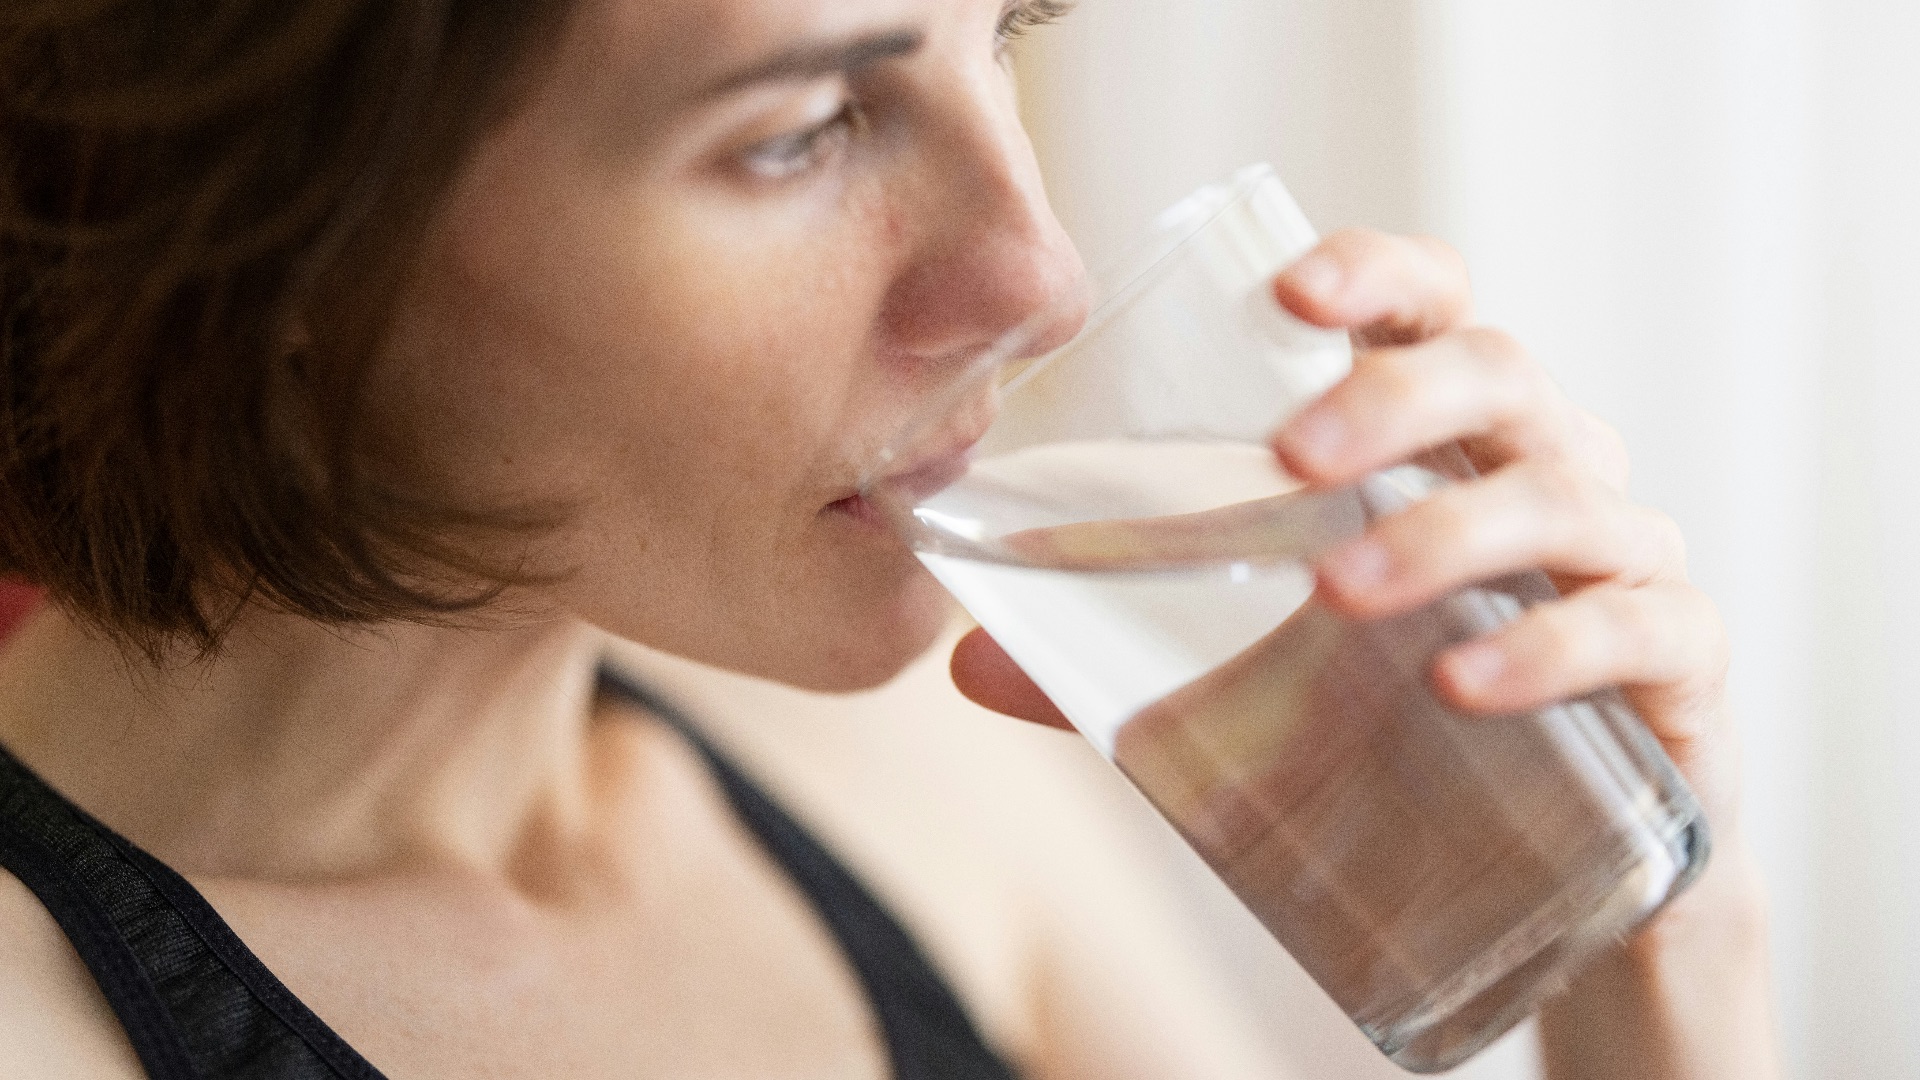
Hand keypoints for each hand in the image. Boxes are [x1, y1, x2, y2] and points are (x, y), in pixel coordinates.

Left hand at [950, 229, 1777, 1078]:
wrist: (1564, 877)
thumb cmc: (1403, 732)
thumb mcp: (1261, 686)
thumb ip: (1125, 664)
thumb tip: (966, 664)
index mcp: (1445, 443)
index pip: (1428, 310)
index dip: (1374, 274)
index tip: (1289, 290)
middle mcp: (1545, 470)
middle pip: (1499, 373)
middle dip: (1395, 398)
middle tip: (1293, 458)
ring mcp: (1623, 560)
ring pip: (1562, 495)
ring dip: (1450, 531)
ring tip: (1344, 591)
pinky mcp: (1676, 664)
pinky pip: (1636, 627)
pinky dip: (1550, 644)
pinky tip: (1462, 682)